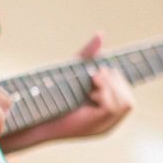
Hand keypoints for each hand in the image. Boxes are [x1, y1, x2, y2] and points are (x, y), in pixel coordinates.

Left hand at [0, 33, 134, 151]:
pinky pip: (113, 107)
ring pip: (126, 104)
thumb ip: (89, 55)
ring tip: (92, 84)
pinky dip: (105, 93)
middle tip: (94, 78)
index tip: (99, 73)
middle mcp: (108, 124)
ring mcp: (104, 128)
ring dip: (111, 88)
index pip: (128, 100)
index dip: (118, 82)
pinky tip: (91, 92)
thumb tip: (101, 34)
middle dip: (115, 84)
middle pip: (130, 102)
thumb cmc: (50, 94)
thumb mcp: (73, 71)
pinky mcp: (96, 126)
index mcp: (104, 115)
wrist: (33, 116)